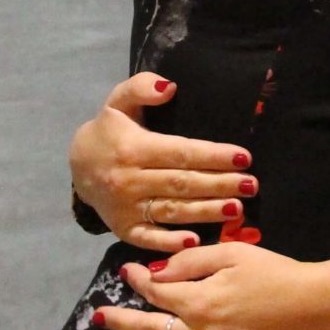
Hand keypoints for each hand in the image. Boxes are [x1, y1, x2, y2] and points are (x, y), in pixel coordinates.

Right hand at [68, 74, 255, 253]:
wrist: (77, 166)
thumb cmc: (110, 130)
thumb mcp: (118, 101)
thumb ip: (141, 87)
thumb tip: (169, 87)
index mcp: (134, 148)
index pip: (180, 152)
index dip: (213, 155)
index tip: (244, 157)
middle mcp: (130, 180)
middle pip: (182, 184)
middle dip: (219, 184)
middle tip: (251, 185)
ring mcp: (126, 208)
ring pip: (172, 211)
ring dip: (206, 212)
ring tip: (238, 209)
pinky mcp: (124, 229)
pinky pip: (149, 238)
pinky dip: (170, 242)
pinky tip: (196, 241)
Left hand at [94, 245, 329, 329]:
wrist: (319, 311)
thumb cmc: (279, 275)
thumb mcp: (235, 254)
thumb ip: (192, 261)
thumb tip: (157, 273)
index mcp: (198, 301)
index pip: (155, 292)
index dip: (136, 281)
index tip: (126, 273)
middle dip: (120, 322)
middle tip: (98, 317)